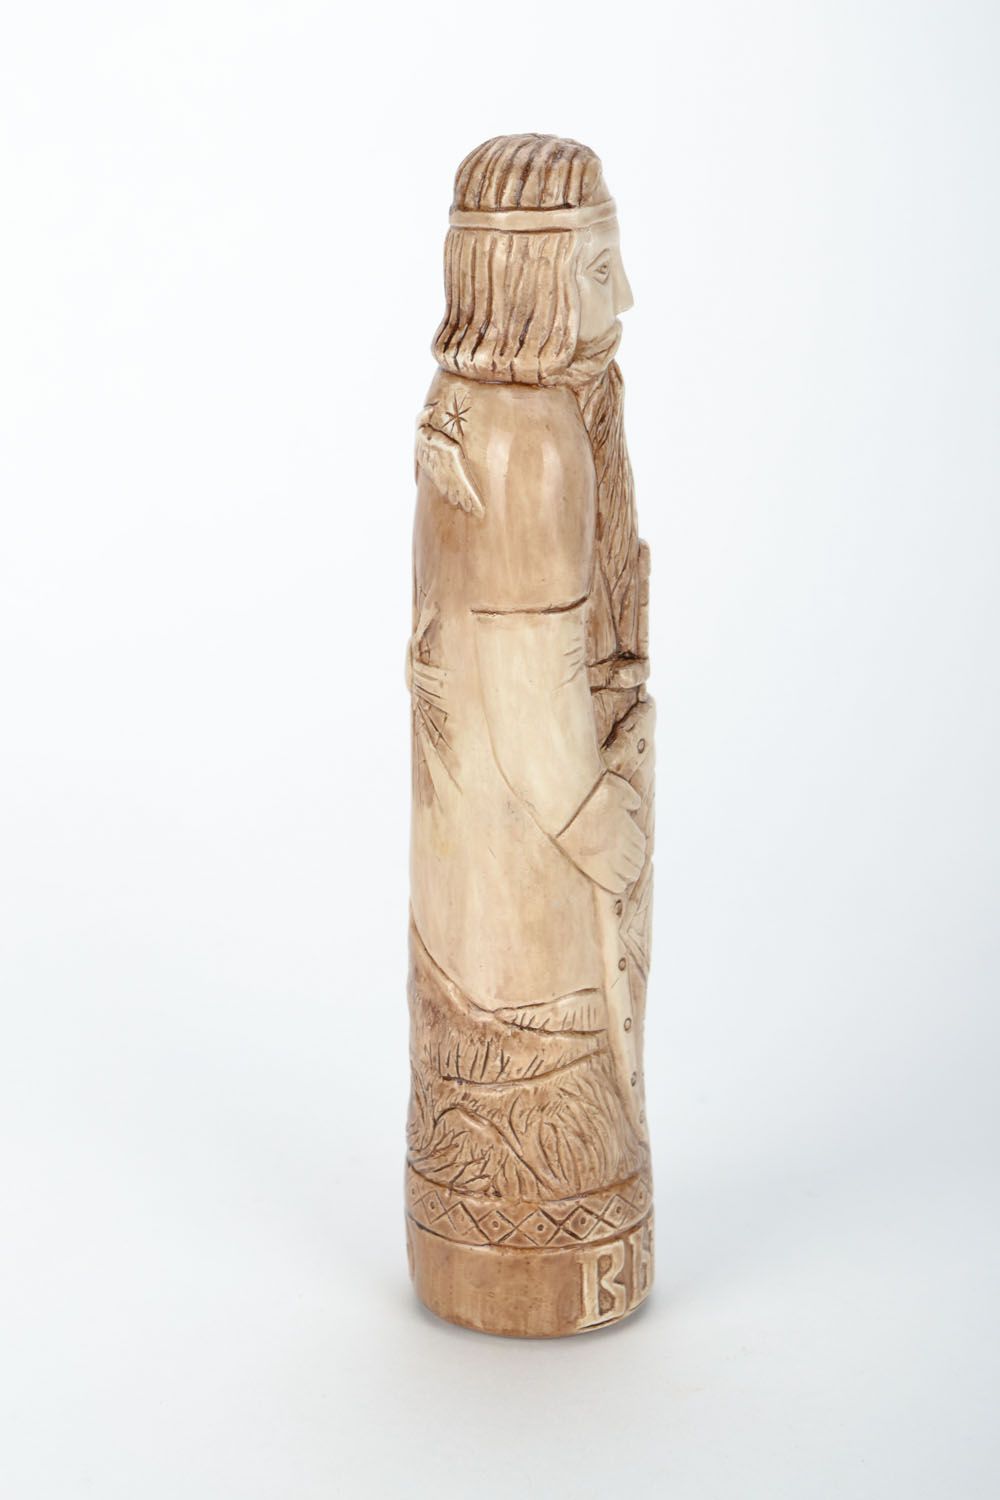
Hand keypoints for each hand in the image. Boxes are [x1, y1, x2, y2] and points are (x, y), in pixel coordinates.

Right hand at [556, 773, 645, 891]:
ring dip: (627, 872)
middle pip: (638, 861)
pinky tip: (613, 879)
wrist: (568, 809)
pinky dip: (618, 883)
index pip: (641, 845)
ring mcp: (611, 860)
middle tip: (625, 860)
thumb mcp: (616, 788)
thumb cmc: (590, 797)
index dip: (636, 847)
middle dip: (633, 861)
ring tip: (620, 870)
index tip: (629, 848)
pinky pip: (617, 885)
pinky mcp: (598, 871)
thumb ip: (629, 797)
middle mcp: (623, 846)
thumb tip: (635, 804)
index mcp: (629, 830)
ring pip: (630, 874)